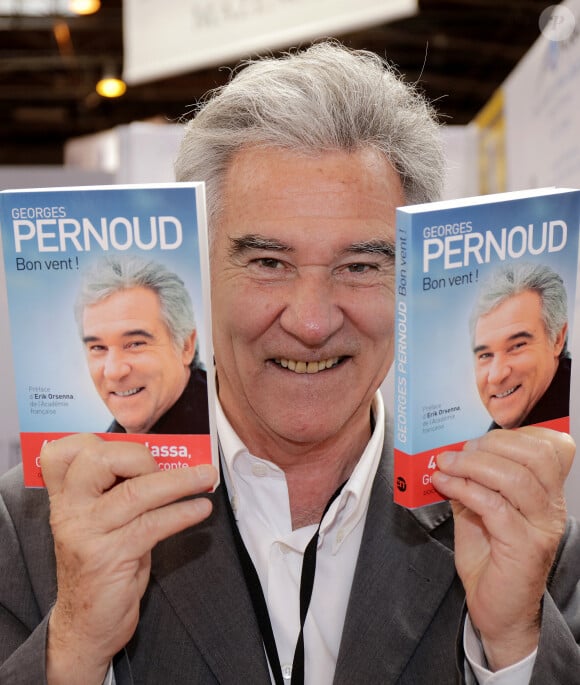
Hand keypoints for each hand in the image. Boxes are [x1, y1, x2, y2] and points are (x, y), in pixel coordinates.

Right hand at [40, 433, 216, 684]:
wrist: (86, 624)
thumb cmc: (104, 564)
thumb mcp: (104, 523)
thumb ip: (120, 491)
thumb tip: (169, 462)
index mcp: (65, 497)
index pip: (63, 453)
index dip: (98, 440)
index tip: (136, 448)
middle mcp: (69, 511)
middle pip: (99, 460)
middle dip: (141, 456)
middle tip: (168, 467)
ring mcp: (86, 534)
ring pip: (136, 492)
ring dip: (180, 482)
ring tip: (207, 478)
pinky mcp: (108, 558)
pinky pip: (152, 524)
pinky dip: (182, 512)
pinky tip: (201, 510)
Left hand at [432, 427, 573, 670]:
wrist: (496, 609)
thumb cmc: (490, 560)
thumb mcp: (477, 509)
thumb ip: (472, 481)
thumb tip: (450, 453)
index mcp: (546, 493)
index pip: (549, 447)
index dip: (514, 434)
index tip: (478, 437)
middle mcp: (551, 508)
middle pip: (535, 456)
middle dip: (491, 445)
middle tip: (458, 451)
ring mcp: (541, 528)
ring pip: (516, 478)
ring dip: (473, 465)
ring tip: (446, 465)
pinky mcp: (525, 547)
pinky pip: (495, 506)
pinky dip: (465, 488)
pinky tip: (445, 485)